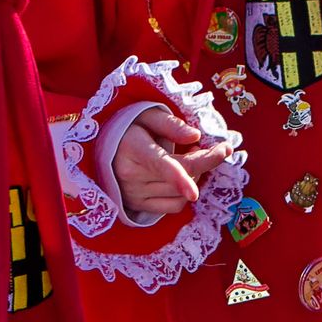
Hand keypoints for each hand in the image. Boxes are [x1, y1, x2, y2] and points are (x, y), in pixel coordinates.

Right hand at [111, 103, 223, 222]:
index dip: (181, 177)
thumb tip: (196, 137)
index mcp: (133, 148)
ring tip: (190, 156)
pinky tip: (182, 177)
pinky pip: (173, 206)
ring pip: (181, 192)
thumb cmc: (128, 128)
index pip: (161, 164)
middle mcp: (131, 175)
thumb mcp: (147, 115)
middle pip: (182, 176)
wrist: (102, 148)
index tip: (197, 187)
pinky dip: (184, 192)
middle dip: (206, 161)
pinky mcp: (139, 206)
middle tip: (219, 148)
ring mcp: (134, 194)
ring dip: (196, 175)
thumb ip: (170, 124)